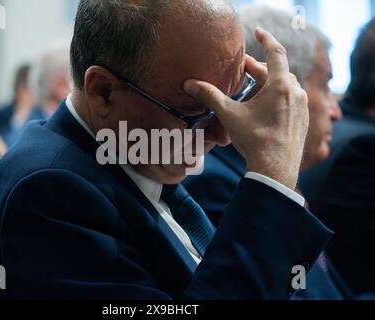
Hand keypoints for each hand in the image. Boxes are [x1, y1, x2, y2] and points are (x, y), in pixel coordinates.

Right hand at [183, 28, 308, 189]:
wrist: (275, 169)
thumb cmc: (255, 141)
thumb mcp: (230, 115)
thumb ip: (211, 96)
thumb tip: (190, 84)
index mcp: (280, 86)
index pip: (275, 52)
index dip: (266, 39)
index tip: (257, 32)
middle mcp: (295, 92)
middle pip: (277, 70)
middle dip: (259, 67)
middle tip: (243, 67)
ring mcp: (302, 106)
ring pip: (284, 85)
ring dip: (269, 82)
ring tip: (253, 87)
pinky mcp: (302, 119)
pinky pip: (290, 99)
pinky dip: (277, 96)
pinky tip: (264, 106)